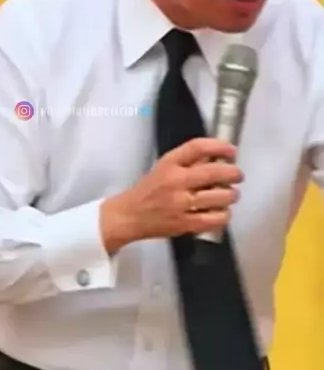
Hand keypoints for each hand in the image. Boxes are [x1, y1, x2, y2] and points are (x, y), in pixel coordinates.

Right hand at [101, 137, 242, 253]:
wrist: (130, 215)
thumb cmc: (150, 189)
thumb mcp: (164, 167)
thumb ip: (189, 162)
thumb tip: (219, 157)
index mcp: (169, 164)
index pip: (197, 147)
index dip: (219, 146)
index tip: (232, 150)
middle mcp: (175, 181)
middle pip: (213, 172)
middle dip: (233, 173)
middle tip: (238, 175)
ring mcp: (180, 204)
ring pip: (218, 197)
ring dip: (231, 195)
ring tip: (231, 195)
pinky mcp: (184, 224)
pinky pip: (213, 219)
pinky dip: (224, 215)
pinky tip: (223, 212)